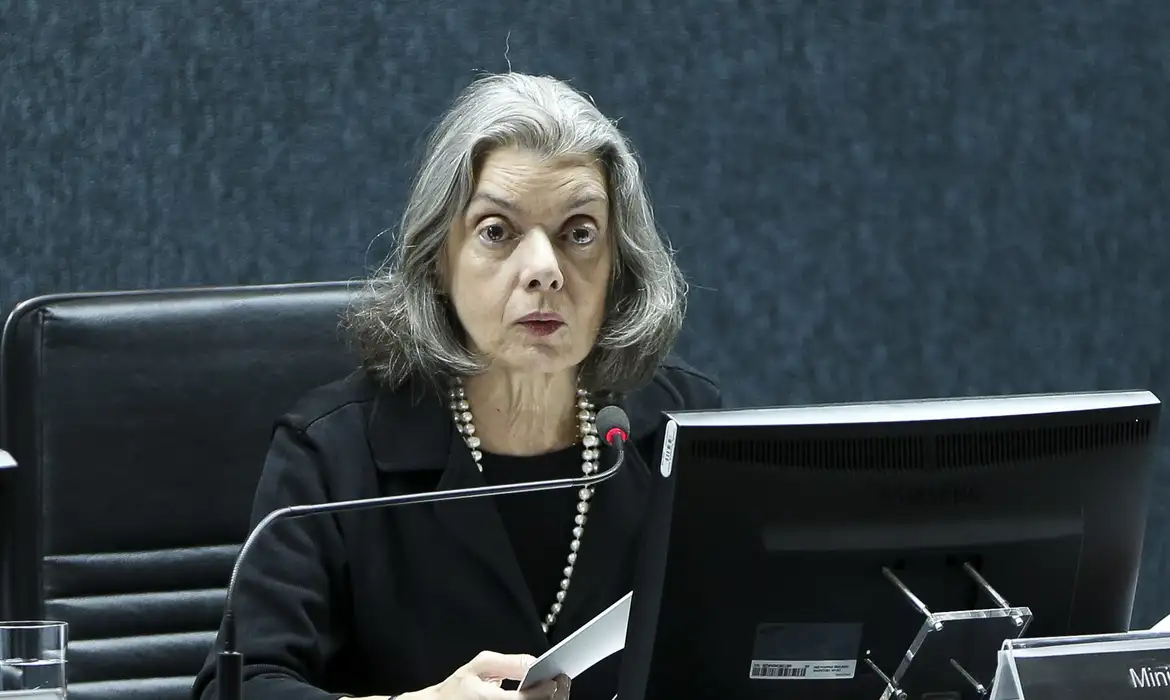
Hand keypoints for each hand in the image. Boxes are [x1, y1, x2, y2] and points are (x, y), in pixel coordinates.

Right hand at [406, 651, 569, 699]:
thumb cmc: (458, 688)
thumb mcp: (478, 666)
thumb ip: (506, 663)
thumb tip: (532, 662)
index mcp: (486, 699)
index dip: (542, 691)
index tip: (554, 679)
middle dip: (552, 696)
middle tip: (561, 682)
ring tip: (554, 689)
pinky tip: (542, 696)